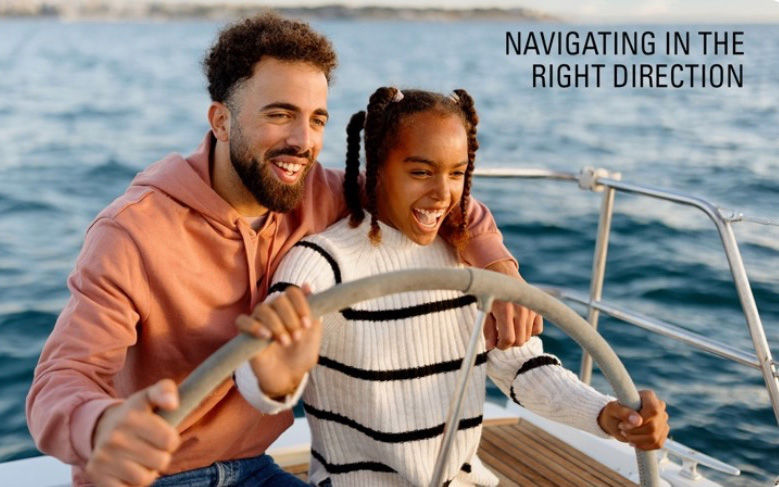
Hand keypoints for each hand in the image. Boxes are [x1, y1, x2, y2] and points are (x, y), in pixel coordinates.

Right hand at [86, 379, 180, 486]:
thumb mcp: (150, 396)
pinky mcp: (95, 474)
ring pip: (144, 479)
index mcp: (132, 416)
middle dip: (160, 457)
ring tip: (139, 459)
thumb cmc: (136, 414)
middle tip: (150, 448)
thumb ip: (165, 391)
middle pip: (160, 462)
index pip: (170, 441)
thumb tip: (172, 403)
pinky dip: (131, 485)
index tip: (162, 436)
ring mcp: (103, 456)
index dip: (171, 441)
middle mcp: (115, 436)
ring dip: (147, 472)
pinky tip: (127, 471)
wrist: (101, 427)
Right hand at [236, 284, 321, 398]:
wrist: (290, 377)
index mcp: (290, 307)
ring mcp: (259, 321)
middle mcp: (273, 310)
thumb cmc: (302, 354)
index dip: (300, 305)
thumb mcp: (314, 333)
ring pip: (262, 309)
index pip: (292, 292)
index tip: (307, 324)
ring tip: (284, 342)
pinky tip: (265, 336)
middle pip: (278, 300)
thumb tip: (308, 285)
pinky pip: (242, 321)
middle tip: (296, 337)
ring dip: (276, 325)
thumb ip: (313, 310)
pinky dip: (253, 326)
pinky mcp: (245, 335)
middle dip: (290, 319)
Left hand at [484, 260, 542, 349]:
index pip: (508, 339)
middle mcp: (520, 310)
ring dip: (518, 336)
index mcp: (505, 310)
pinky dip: (529, 331)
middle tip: (501, 336)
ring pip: (527, 337)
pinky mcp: (537, 309)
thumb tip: (490, 347)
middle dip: (509, 343)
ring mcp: (531, 310)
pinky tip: (520, 324)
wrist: (502, 274)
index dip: (501, 345)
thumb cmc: (491, 295)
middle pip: (519, 341)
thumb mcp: (485, 311)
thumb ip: (487, 330)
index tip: (496, 343)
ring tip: (509, 327)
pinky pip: (537, 330)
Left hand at [598, 390, 668, 449]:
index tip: (623, 424)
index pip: (653, 410)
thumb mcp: (613, 409)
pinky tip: (634, 442)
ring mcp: (662, 420)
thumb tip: (638, 420)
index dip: (640, 420)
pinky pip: (657, 444)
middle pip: (653, 426)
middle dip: (634, 432)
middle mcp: (659, 407)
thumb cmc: (614, 412)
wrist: (616, 422)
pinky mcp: (662, 432)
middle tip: (622, 429)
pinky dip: (643, 446)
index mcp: (648, 396)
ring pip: (655, 437)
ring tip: (626, 434)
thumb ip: (624, 412)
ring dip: (637, 440)